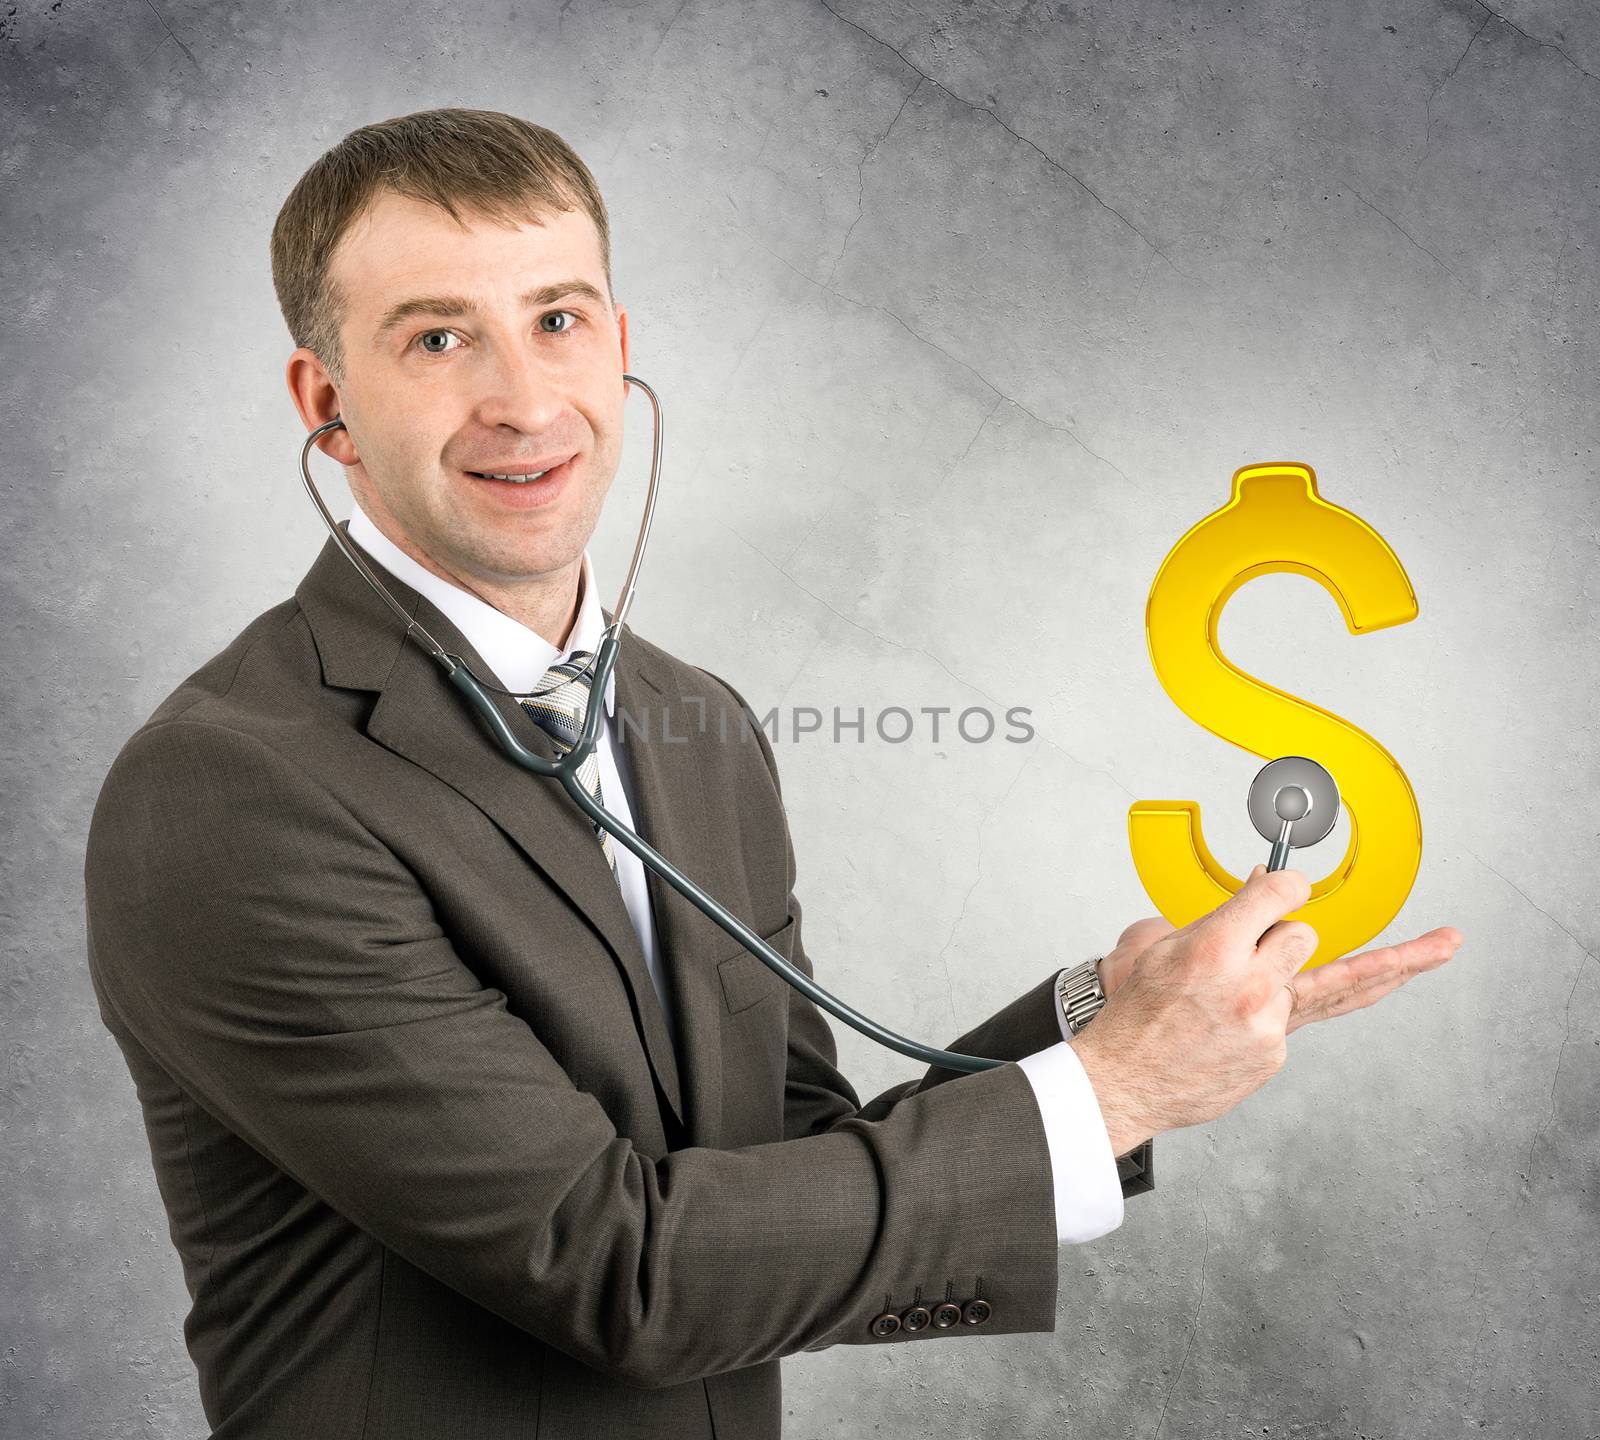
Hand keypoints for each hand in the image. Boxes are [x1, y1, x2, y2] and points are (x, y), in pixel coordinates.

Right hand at [1069, 865, 1461, 1155]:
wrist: (1124, 1082)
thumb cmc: (1136, 1015)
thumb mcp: (1160, 950)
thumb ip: (1216, 921)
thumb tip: (1259, 890)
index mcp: (1213, 948)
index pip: (1277, 895)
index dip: (1289, 882)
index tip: (1294, 880)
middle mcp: (1249, 985)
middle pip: (1304, 935)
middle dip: (1287, 932)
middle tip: (1279, 933)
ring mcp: (1269, 1026)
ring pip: (1330, 979)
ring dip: (1354, 963)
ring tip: (1445, 943)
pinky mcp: (1276, 1055)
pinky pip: (1296, 1016)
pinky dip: (1275, 1012)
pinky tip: (1237, 1025)